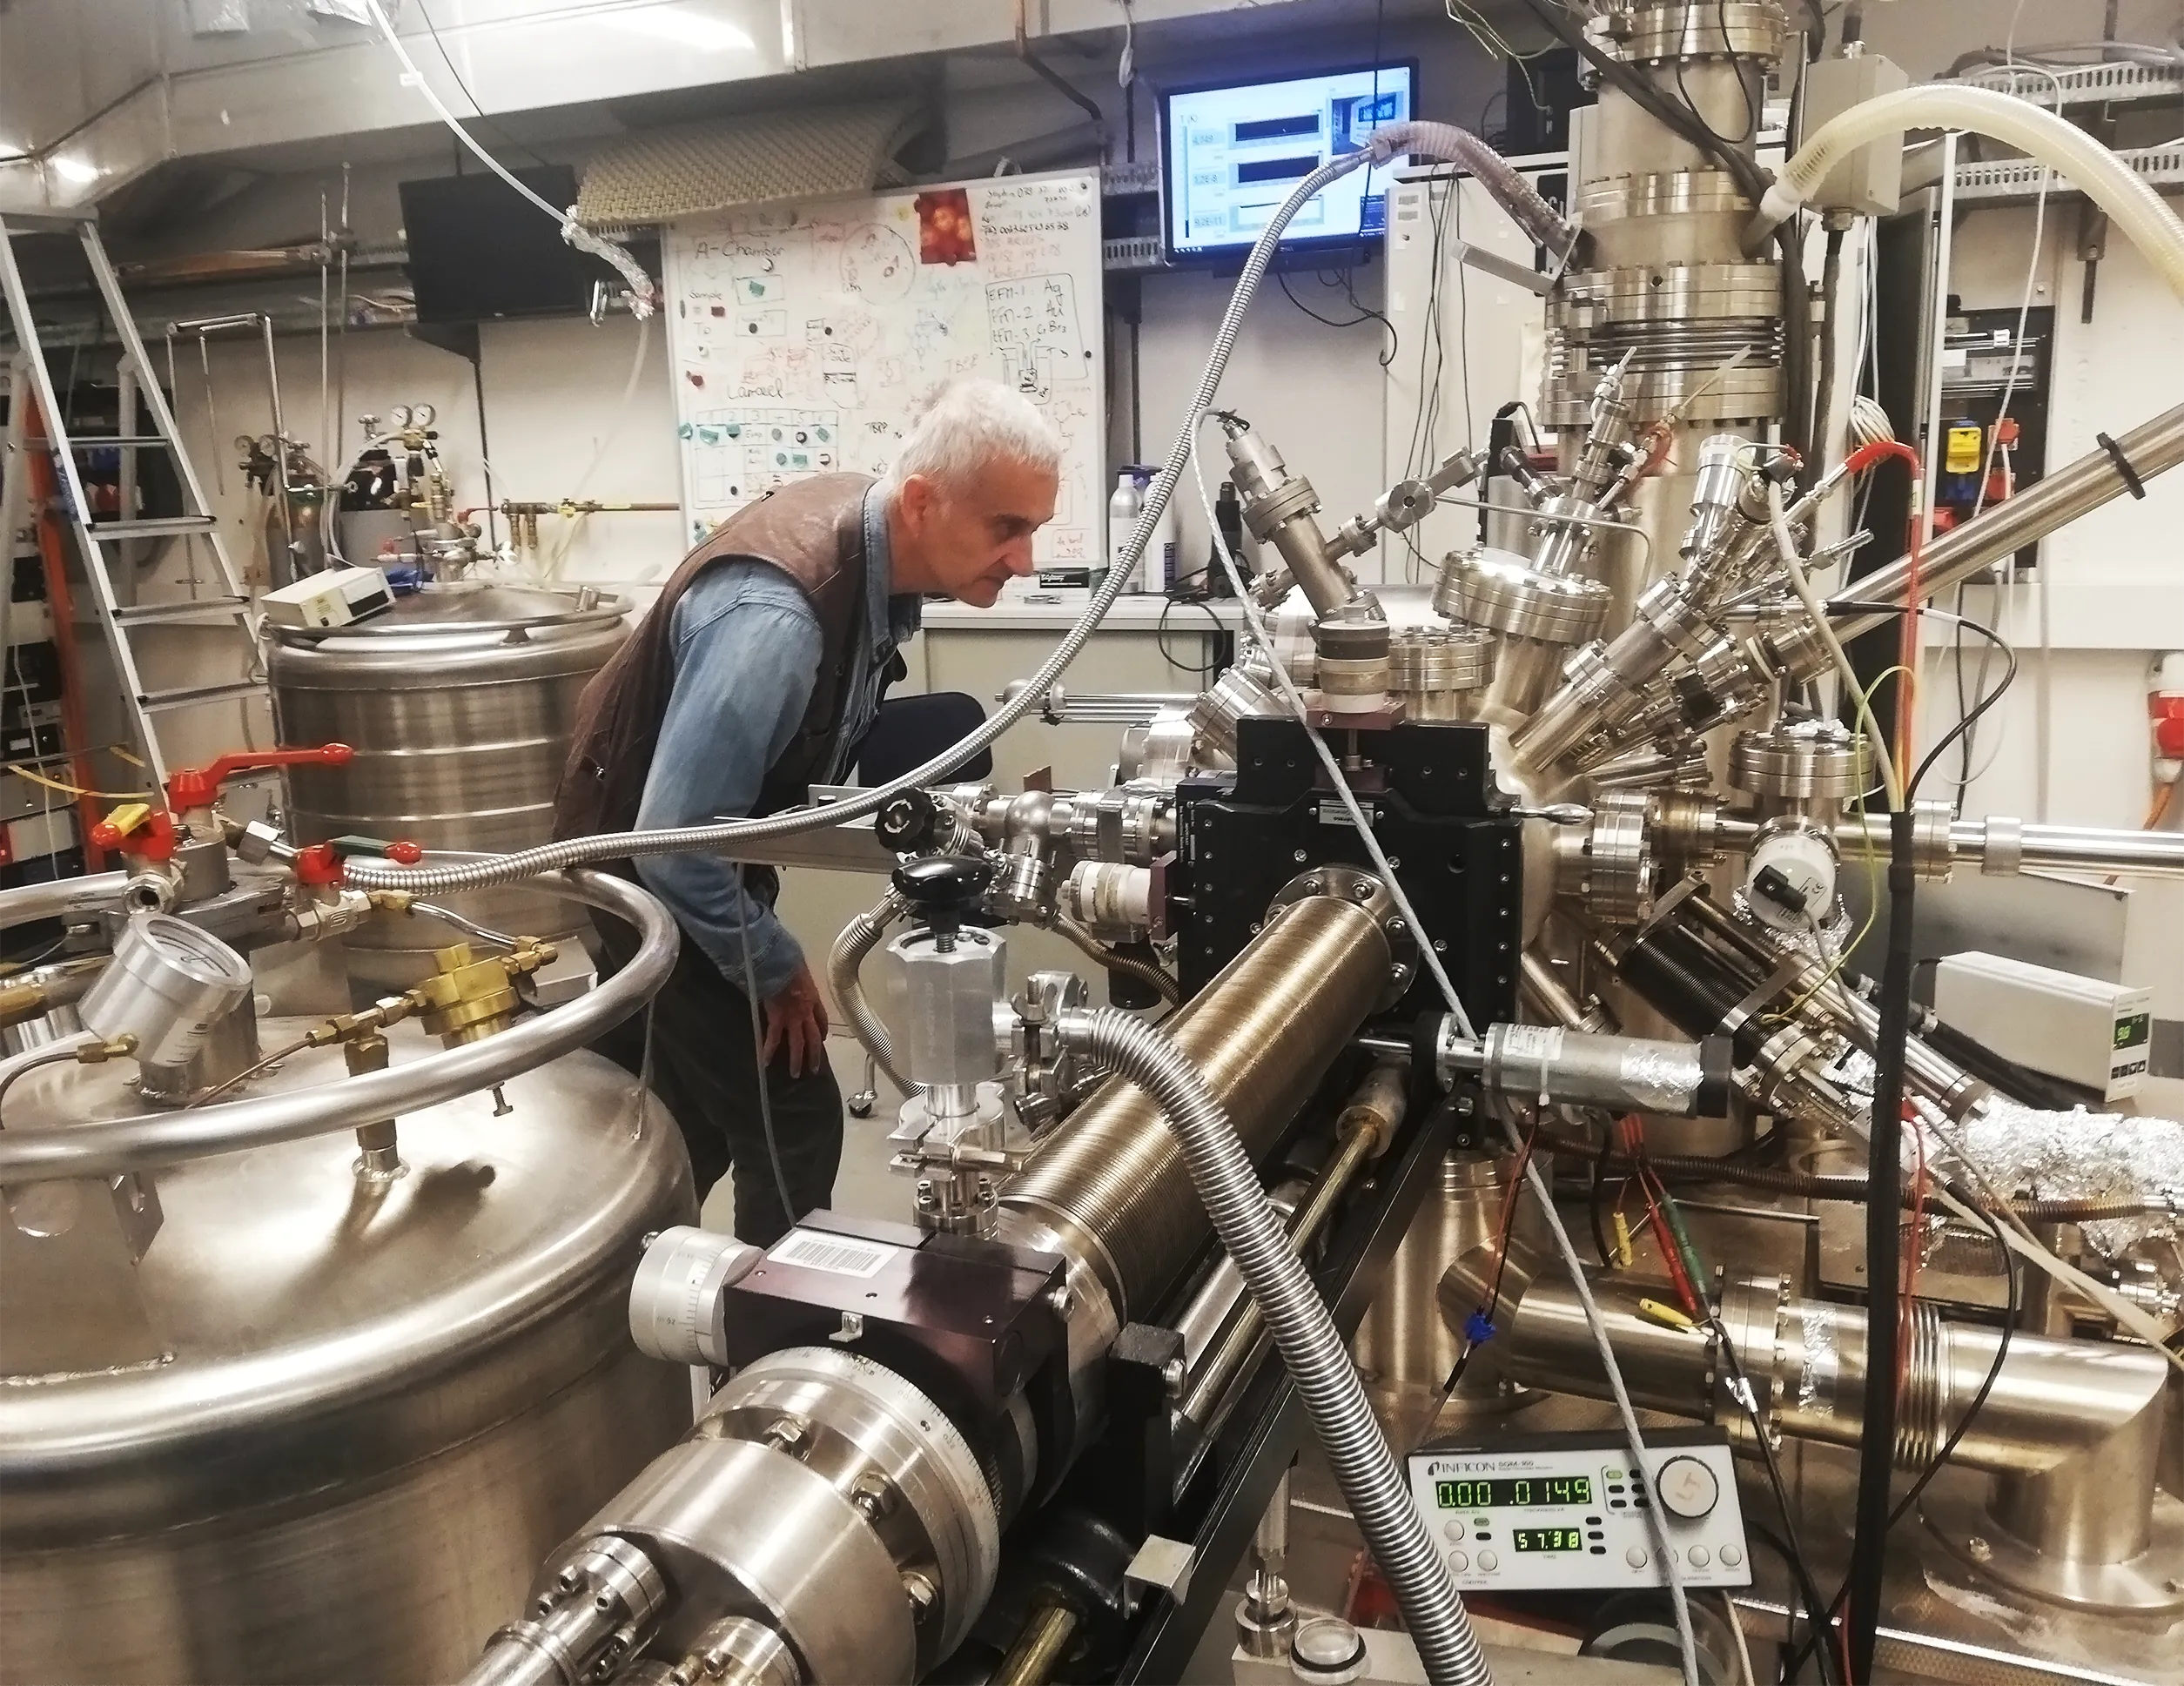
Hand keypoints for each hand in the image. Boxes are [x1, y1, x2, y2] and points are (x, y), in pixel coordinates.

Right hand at [761, 960, 830, 1077]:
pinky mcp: (778, 1019)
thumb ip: (798, 975)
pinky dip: (769, 1051)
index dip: (823, 1029)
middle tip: (815, 1069)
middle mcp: (807, 1011)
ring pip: (798, 1043)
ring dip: (798, 1060)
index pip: (821, 1018)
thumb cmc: (789, 960)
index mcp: (814, 998)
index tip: (823, 1038)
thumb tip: (793, 970)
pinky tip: (765, 1062)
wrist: (780, 962)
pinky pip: (774, 1039)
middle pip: (814, 1037)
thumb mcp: (799, 968)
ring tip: (796, 1074)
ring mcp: (793, 1017)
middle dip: (815, 1054)